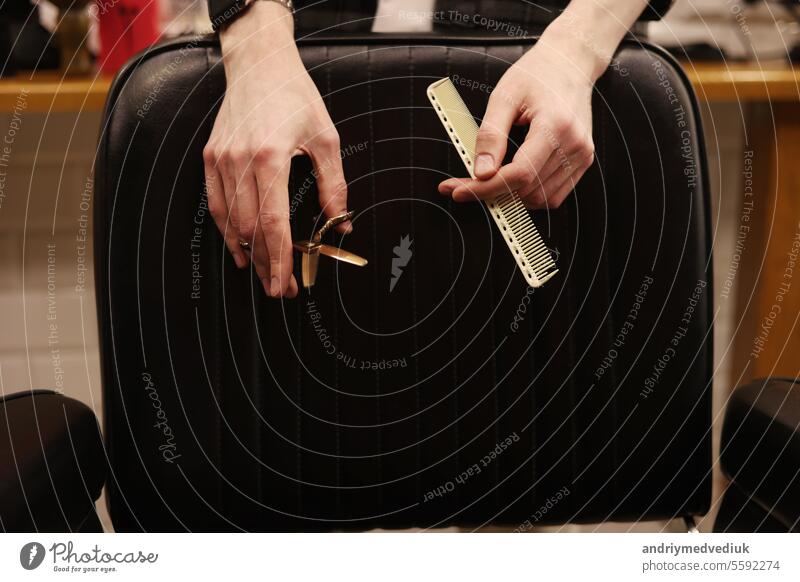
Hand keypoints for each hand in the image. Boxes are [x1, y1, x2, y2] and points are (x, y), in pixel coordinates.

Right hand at [204, 2, 349, 297]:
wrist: (258, 63)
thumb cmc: (294, 96)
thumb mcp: (326, 137)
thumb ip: (334, 184)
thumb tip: (340, 222)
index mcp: (270, 157)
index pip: (273, 223)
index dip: (280, 259)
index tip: (285, 284)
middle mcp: (239, 162)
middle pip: (249, 230)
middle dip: (267, 264)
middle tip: (280, 288)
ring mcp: (220, 160)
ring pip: (230, 222)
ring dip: (247, 254)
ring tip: (264, 275)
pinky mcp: (211, 157)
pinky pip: (216, 205)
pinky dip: (227, 232)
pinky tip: (240, 249)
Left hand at [438, 27, 600, 209]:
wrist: (569, 64)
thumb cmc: (537, 75)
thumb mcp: (504, 96)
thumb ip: (490, 135)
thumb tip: (480, 172)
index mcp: (555, 125)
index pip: (519, 173)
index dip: (485, 188)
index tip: (459, 191)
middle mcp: (574, 145)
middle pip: (527, 189)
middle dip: (492, 191)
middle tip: (466, 183)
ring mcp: (582, 156)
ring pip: (540, 198)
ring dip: (511, 196)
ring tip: (490, 179)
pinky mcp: (583, 162)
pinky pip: (553, 196)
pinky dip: (529, 194)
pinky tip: (513, 180)